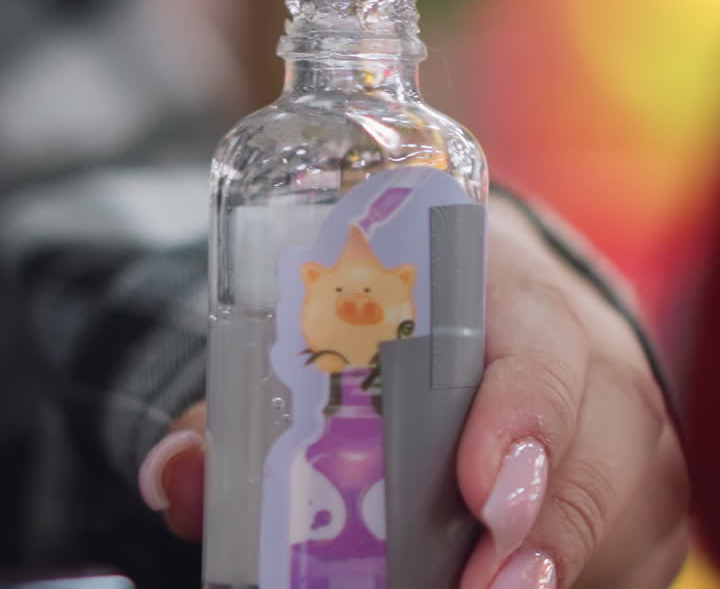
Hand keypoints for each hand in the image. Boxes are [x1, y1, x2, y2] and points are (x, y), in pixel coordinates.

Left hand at [139, 194, 688, 586]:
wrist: (483, 298)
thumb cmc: (399, 317)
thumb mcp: (329, 332)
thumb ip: (247, 401)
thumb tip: (175, 478)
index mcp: (501, 280)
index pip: (537, 327)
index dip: (523, 406)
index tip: (479, 484)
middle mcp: (582, 339)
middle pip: (608, 415)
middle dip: (559, 511)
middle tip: (489, 585)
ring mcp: (616, 412)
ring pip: (638, 482)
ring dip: (577, 553)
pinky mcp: (633, 477)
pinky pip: (643, 535)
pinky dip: (595, 573)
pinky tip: (528, 586)